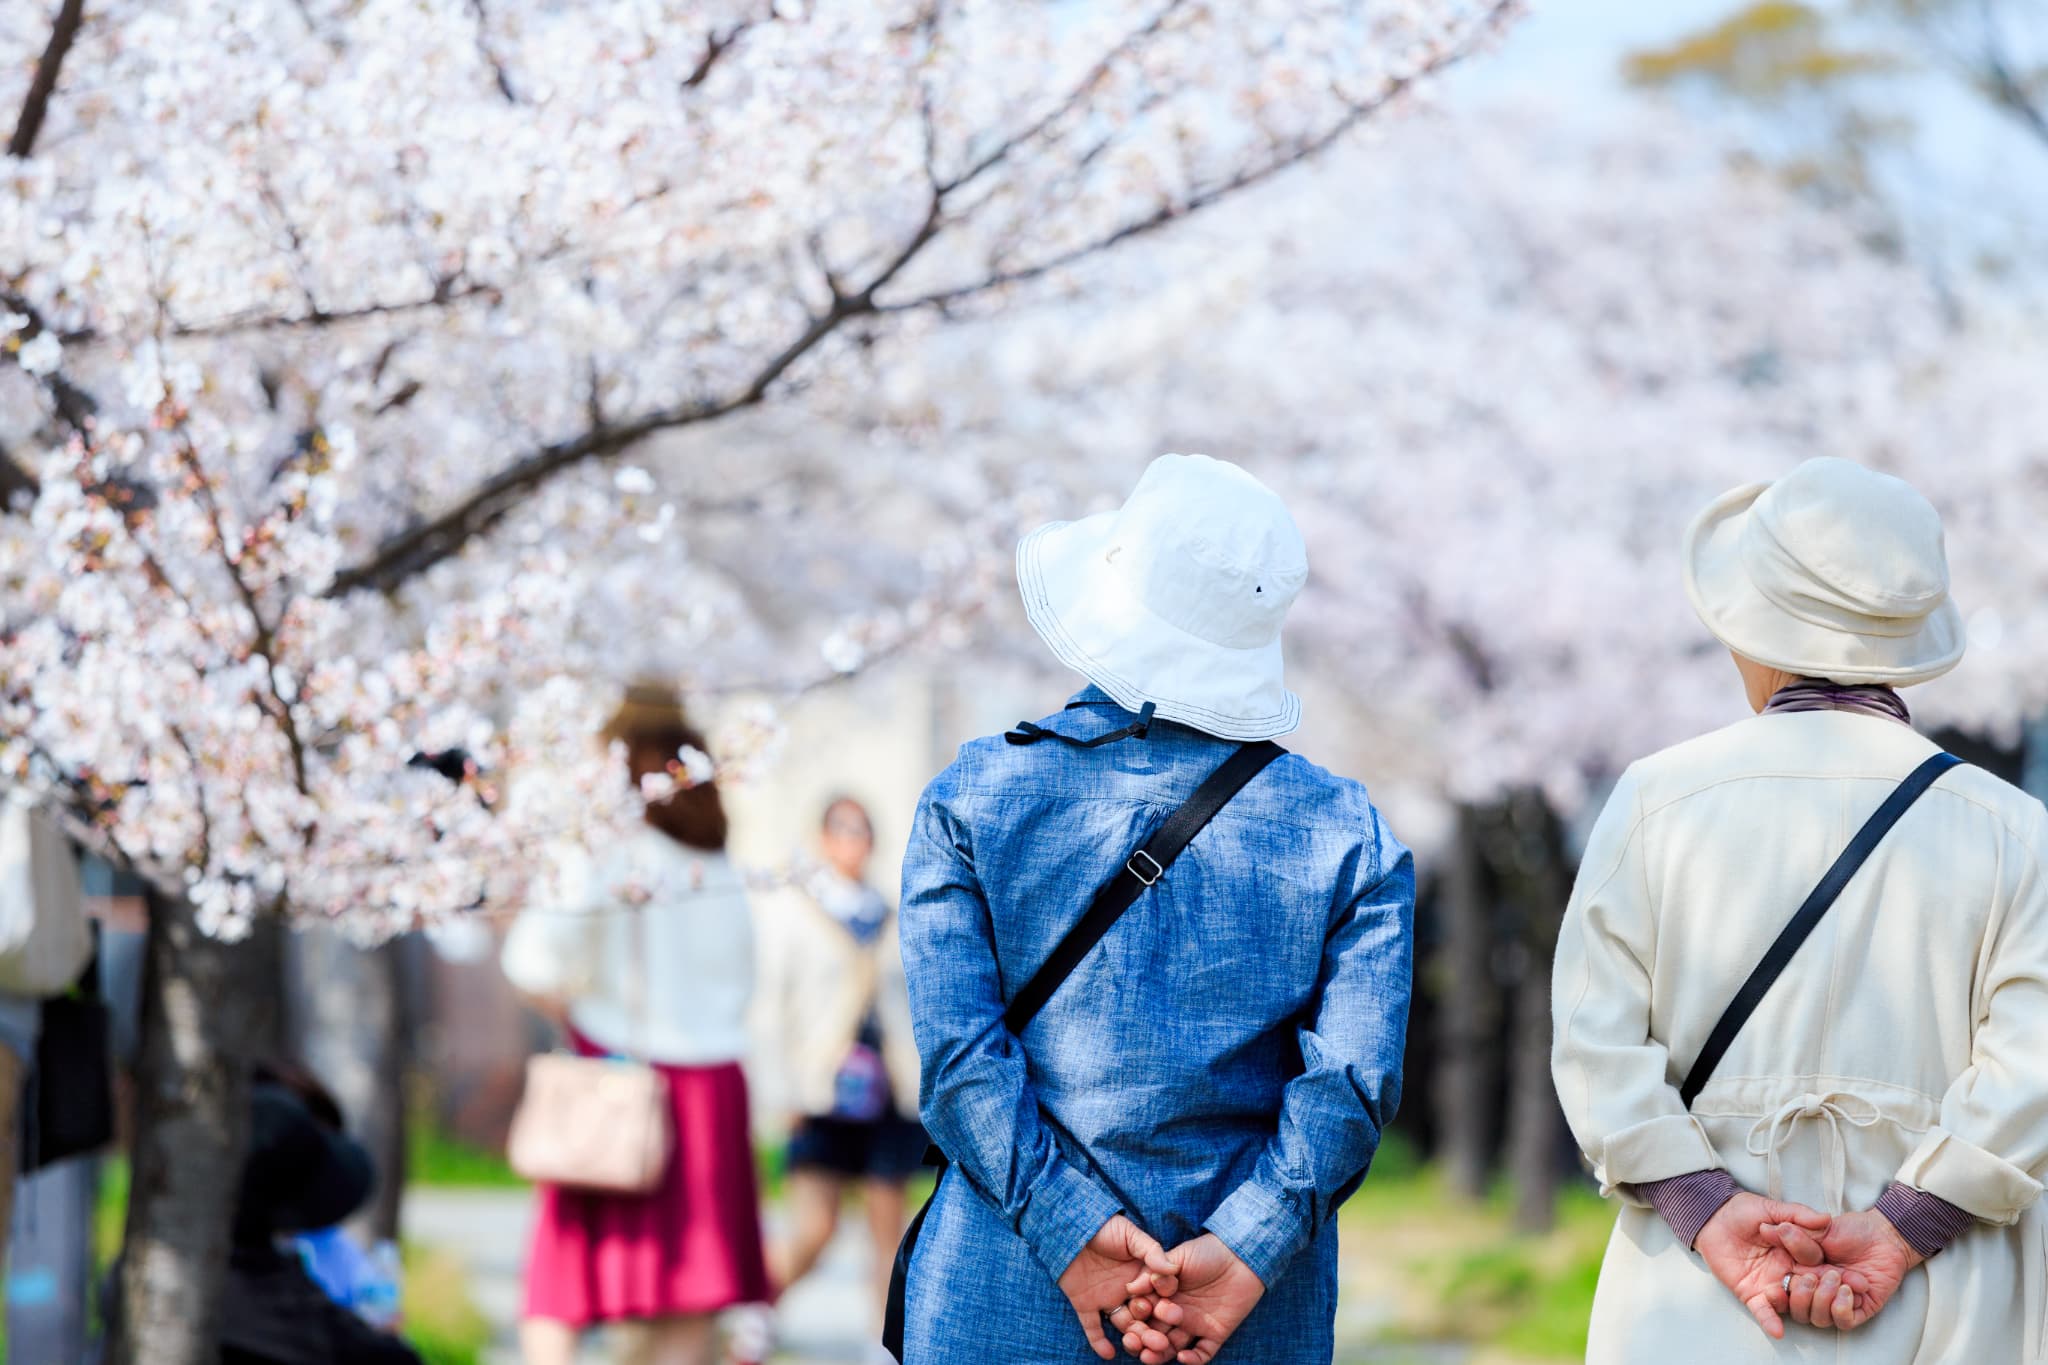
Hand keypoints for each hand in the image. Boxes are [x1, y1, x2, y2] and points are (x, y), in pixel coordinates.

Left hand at [1059, 1215, 1178, 1361]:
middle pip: (1144, 1315)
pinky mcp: (1086, 1305)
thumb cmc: (1104, 1227)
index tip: (1174, 1315)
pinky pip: (1093, 1328)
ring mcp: (1107, 1299)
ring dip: (1131, 1338)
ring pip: (1123, 1324)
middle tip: (1160, 1342)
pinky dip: (1099, 1342)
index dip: (1165, 1306)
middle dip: (1153, 1330)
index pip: (1157, 1295)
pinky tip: (1108, 1353)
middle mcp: (1127, 1291)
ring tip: (1138, 1348)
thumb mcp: (1130, 1235)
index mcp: (1141, 1275)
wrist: (1070, 1227)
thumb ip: (1150, 1250)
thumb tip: (1172, 1269)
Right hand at [1135, 1233, 1264, 1364]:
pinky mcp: (1214, 1334)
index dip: (1135, 1317)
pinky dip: (1192, 1359)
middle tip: (1136, 1343)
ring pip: (1173, 1346)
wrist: (1241, 1256)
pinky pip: (1202, 1353)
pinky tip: (1183, 1357)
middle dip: (1143, 1339)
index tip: (1132, 1318)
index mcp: (1163, 1295)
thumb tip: (1130, 1287)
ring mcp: (1194, 1325)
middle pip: (1154, 1331)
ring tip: (1149, 1357)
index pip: (1144, 1311)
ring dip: (1160, 1354)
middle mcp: (1175, 1313)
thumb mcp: (1179, 1258)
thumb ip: (1156, 1271)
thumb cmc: (1207, 1252)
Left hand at [1694, 1193, 1833, 1338]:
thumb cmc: (1742, 1211)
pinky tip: (1778, 1330)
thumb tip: (1825, 1218)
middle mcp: (1787, 1272)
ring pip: (1791, 1301)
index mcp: (1796, 1254)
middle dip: (1827, 1293)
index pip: (1822, 1267)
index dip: (1840, 1275)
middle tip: (1842, 1294)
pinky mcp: (1751, 1293)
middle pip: (1811, 1287)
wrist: (1713, 1216)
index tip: (1861, 1282)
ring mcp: (1770, 1284)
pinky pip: (1762, 1310)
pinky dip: (1769, 1320)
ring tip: (1809, 1300)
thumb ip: (1798, 1214)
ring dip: (1801, 1303)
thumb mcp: (1772, 1209)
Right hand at [1765, 1208, 1920, 1330]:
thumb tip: (1768, 1228)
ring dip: (1823, 1300)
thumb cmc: (1850, 1230)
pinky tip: (1847, 1291)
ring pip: (1818, 1318)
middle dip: (1801, 1296)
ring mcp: (1836, 1302)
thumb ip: (1794, 1234)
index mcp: (1800, 1273)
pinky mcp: (1858, 1309)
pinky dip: (1841, 1310)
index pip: (1782, 1291)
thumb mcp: (1819, 1231)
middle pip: (1797, 1310)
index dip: (1775, 1294)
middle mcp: (1816, 1291)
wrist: (1883, 1235)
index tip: (1771, 1290)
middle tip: (1812, 1277)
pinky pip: (1844, 1322)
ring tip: (1835, 1278)